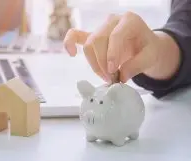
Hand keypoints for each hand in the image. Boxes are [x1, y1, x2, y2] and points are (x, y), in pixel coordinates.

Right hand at [63, 12, 178, 82]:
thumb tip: (120, 76)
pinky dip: (69, 43)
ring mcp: (100, 28)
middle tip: (111, 79)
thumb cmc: (148, 49)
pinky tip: (72, 54)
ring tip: (106, 77)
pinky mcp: (91, 36)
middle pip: (98, 40)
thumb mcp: (151, 57)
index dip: (112, 54)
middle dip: (102, 63)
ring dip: (94, 64)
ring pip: (88, 45)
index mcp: (129, 20)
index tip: (114, 72)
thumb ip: (137, 66)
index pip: (115, 35)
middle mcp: (112, 21)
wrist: (145, 47)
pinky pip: (75, 35)